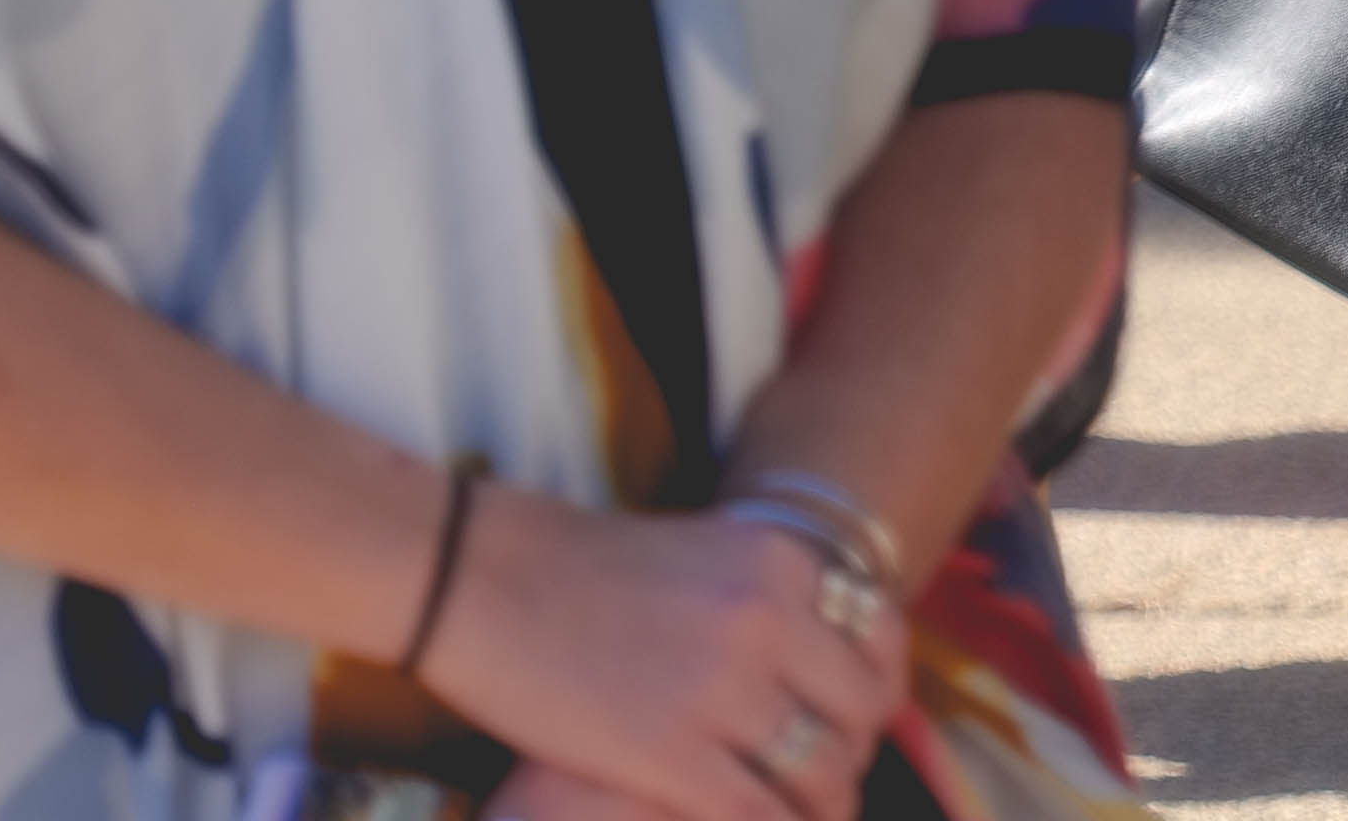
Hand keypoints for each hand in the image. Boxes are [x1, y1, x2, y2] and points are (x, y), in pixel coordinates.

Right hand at [420, 493, 893, 820]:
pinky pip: (762, 818)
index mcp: (779, 561)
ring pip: (821, 778)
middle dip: (847, 754)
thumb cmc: (568, 564)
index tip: (850, 718)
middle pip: (860, 718)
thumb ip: (766, 600)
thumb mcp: (696, 552)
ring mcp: (723, 691)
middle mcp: (767, 620)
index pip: (879, 645)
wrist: (468, 573)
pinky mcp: (673, 756)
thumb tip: (824, 667)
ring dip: (812, 805)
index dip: (874, 693)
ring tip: (787, 810)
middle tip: (815, 773)